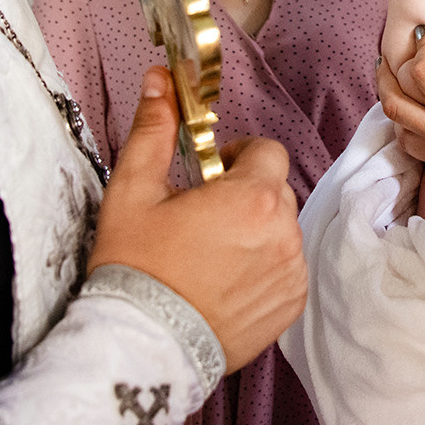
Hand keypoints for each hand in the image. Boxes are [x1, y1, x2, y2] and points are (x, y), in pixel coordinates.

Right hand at [90, 67, 305, 371]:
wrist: (141, 345)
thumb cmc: (135, 267)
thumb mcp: (133, 191)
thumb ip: (154, 131)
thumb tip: (161, 80)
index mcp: (252, 197)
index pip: (268, 151)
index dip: (239, 157)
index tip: (211, 175)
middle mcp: (283, 233)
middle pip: (277, 192)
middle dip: (246, 196)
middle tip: (202, 219)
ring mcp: (291, 274)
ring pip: (282, 232)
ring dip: (256, 233)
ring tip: (210, 256)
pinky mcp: (291, 307)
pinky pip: (286, 271)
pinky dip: (263, 270)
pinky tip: (224, 284)